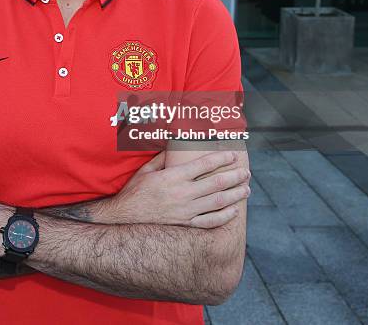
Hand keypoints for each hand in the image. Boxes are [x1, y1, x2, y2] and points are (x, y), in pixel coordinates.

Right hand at [102, 150, 249, 228]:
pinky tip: (233, 210)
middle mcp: (182, 194)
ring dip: (235, 195)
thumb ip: (163, 158)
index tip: (233, 154)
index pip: (204, 164)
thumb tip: (175, 145)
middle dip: (234, 176)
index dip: (221, 158)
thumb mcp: (146, 170)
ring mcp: (186, 211)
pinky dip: (224, 216)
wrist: (125, 219)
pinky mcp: (185, 225)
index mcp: (173, 177)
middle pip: (216, 183)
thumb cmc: (134, 192)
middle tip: (246, 172)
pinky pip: (210, 222)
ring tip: (246, 189)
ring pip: (218, 202)